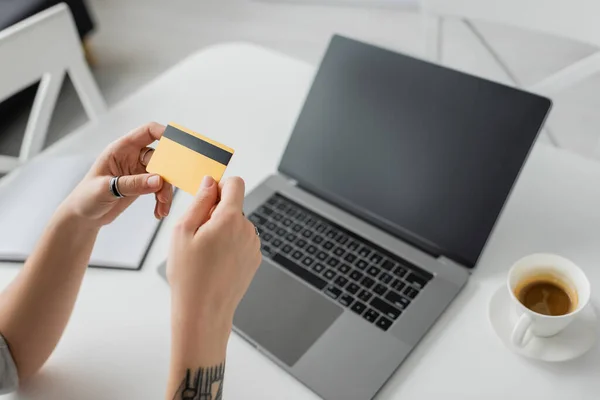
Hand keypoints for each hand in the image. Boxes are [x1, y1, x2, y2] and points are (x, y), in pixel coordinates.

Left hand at [63, 122, 173, 226]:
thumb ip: (132, 184)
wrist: (83, 216)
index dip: (165, 134)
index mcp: (121, 149)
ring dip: (166, 191)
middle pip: (161, 157)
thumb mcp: (105, 189)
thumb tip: (158, 180)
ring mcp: (139, 171)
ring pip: (163, 175)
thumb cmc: (86, 197)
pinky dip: (162, 199)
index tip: (178, 146)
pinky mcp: (143, 185)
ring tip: (162, 207)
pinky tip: (159, 211)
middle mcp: (132, 157)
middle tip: (166, 191)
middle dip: (167, 174)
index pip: (148, 132)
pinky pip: (160, 188)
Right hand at [167, 176, 261, 325]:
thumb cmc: (189, 275)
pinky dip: (229, 245)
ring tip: (205, 254)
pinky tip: (215, 264)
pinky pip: (241, 241)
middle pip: (234, 206)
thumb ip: (199, 201)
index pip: (235, 184)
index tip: (206, 198)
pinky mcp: (255, 259)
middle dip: (216, 213)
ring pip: (237, 224)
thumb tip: (210, 183)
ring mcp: (254, 245)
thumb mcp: (183, 231)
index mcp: (231, 218)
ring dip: (222, 230)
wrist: (204, 312)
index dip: (219, 186)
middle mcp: (248, 229)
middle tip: (197, 237)